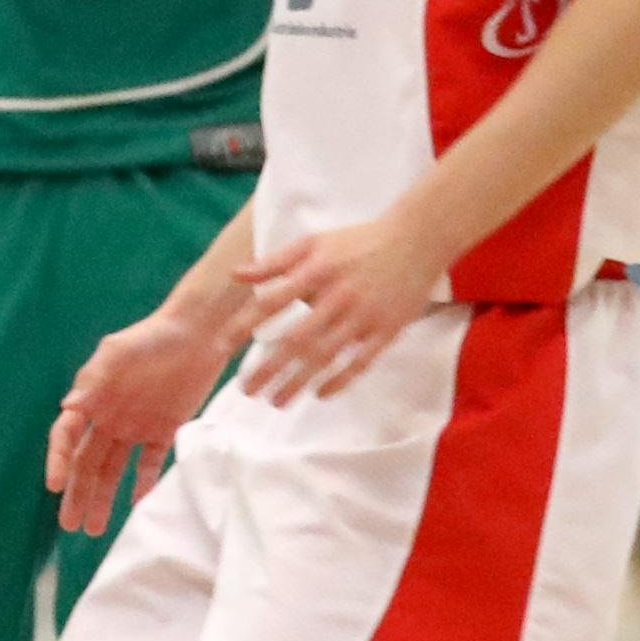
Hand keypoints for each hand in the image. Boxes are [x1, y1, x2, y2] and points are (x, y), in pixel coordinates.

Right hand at [48, 304, 241, 533]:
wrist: (198, 333)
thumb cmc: (153, 336)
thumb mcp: (118, 352)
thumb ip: (94, 379)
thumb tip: (68, 407)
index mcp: (93, 399)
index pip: (66, 436)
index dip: (58, 460)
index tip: (54, 486)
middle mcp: (109, 417)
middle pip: (86, 462)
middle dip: (76, 493)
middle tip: (69, 524)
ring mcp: (135, 426)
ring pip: (113, 470)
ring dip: (102, 498)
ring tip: (94, 529)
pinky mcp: (164, 430)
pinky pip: (149, 464)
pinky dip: (142, 485)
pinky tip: (136, 505)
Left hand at [230, 213, 446, 401]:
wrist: (416, 238)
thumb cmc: (357, 242)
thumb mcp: (313, 243)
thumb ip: (274, 261)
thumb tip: (235, 274)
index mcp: (316, 271)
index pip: (272, 302)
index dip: (244, 325)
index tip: (223, 346)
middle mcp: (338, 295)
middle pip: (296, 339)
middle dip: (269, 368)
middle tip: (246, 390)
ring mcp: (364, 315)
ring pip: (326, 356)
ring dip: (298, 382)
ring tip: (276, 402)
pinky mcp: (387, 330)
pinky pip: (361, 362)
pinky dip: (339, 380)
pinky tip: (319, 394)